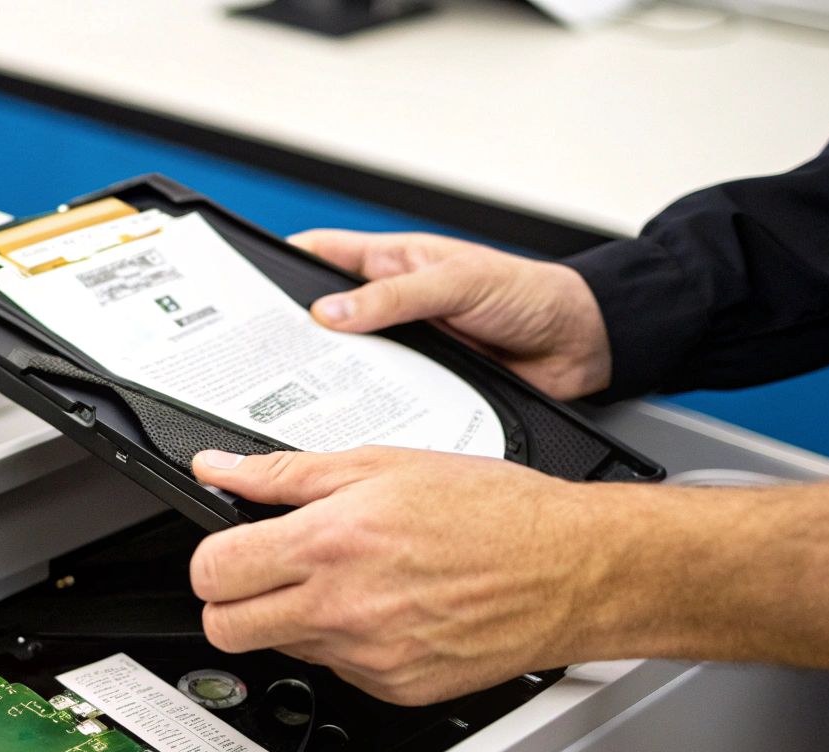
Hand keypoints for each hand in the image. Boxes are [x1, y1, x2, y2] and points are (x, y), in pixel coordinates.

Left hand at [189, 446, 616, 704]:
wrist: (572, 570)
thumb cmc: (493, 511)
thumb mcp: (381, 466)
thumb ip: (284, 474)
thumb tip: (220, 469)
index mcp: (330, 544)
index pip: (212, 574)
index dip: (211, 560)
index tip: (227, 551)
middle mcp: (343, 608)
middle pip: (225, 629)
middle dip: (231, 601)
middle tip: (264, 575)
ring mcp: (369, 656)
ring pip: (282, 649)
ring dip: (295, 618)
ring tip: (348, 580)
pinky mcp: (395, 688)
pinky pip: (337, 671)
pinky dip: (346, 643)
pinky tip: (385, 608)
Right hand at [290, 229, 611, 399]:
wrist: (582, 346)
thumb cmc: (531, 294)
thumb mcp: (457, 283)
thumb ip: (394, 298)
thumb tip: (330, 311)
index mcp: (391, 261)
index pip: (318, 255)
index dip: (279, 267)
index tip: (245, 291)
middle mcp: (389, 305)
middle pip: (321, 317)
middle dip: (291, 332)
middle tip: (259, 354)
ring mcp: (403, 346)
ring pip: (346, 361)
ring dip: (327, 375)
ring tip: (293, 391)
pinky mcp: (420, 385)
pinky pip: (379, 395)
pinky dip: (363, 407)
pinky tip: (346, 419)